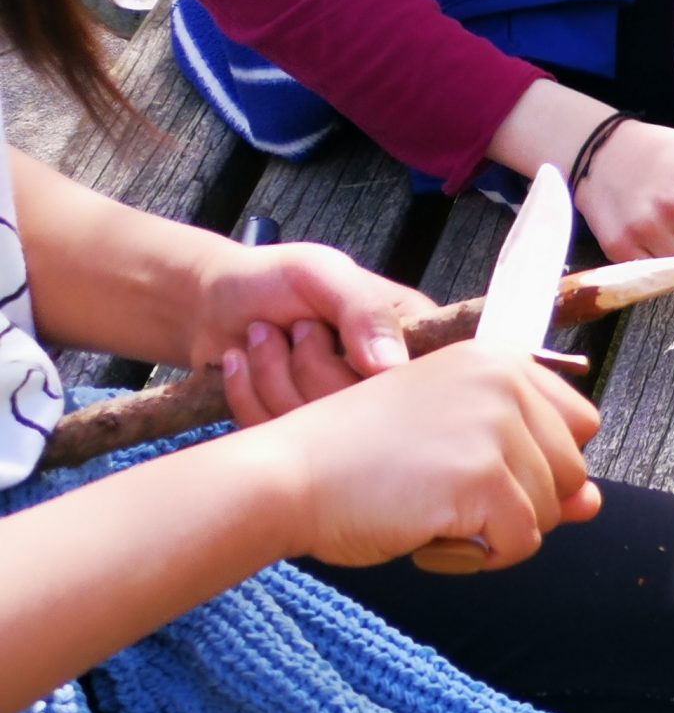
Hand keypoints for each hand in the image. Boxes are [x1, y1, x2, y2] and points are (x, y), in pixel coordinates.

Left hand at [194, 242, 438, 425]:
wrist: (215, 301)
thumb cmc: (275, 279)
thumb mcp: (323, 274)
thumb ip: (365, 311)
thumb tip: (392, 367)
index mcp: (414, 342)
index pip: (420, 383)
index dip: (372, 372)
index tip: (323, 334)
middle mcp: (388, 385)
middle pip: (366, 413)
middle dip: (308, 366)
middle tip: (293, 328)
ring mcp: (347, 417)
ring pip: (320, 430)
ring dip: (273, 375)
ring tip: (261, 338)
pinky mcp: (305, 437)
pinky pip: (281, 435)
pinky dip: (248, 395)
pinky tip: (243, 363)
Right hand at [261, 343, 601, 570]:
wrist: (285, 477)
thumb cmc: (358, 462)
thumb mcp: (454, 450)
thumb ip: (533, 468)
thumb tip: (596, 503)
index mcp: (496, 361)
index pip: (579, 424)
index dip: (539, 465)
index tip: (475, 469)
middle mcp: (503, 381)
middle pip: (573, 471)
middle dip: (521, 502)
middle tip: (443, 494)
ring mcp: (495, 426)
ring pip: (552, 512)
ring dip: (494, 532)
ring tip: (428, 509)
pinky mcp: (483, 476)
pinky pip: (521, 543)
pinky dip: (478, 558)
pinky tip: (428, 535)